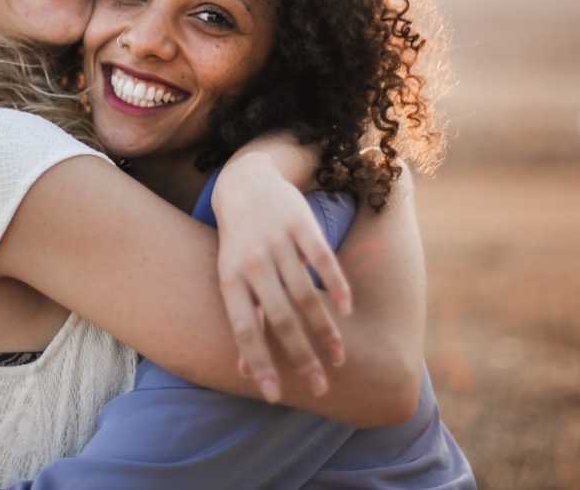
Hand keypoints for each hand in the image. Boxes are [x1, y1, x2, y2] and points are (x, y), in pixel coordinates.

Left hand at [211, 150, 351, 402]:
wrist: (245, 183)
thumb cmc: (238, 242)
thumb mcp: (232, 278)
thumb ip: (244, 321)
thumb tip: (244, 372)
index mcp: (231, 279)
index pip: (244, 329)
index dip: (259, 362)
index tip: (275, 396)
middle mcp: (252, 262)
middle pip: (279, 318)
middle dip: (301, 356)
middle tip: (320, 387)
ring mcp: (277, 241)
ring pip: (304, 293)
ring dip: (324, 329)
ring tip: (339, 356)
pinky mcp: (300, 224)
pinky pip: (322, 259)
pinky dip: (336, 286)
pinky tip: (348, 310)